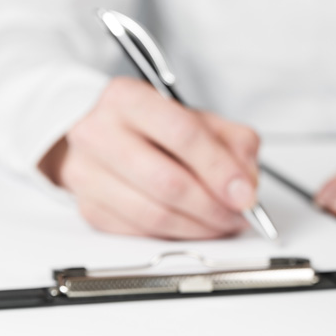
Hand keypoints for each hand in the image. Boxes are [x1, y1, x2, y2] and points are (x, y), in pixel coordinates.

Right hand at [39, 77, 258, 238]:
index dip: (220, 169)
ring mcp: (88, 173)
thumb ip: (233, 142)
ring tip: (223, 222)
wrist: (101, 134)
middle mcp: (100, 133)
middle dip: (214, 207)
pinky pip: (143, 232)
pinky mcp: (89, 208)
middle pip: (167, 182)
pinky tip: (196, 226)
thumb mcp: (199, 118)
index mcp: (130, 99)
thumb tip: (246, 183)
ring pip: (155, 215)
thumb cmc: (153, 127)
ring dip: (200, 227)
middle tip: (239, 214)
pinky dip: (178, 235)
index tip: (245, 194)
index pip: (182, 134)